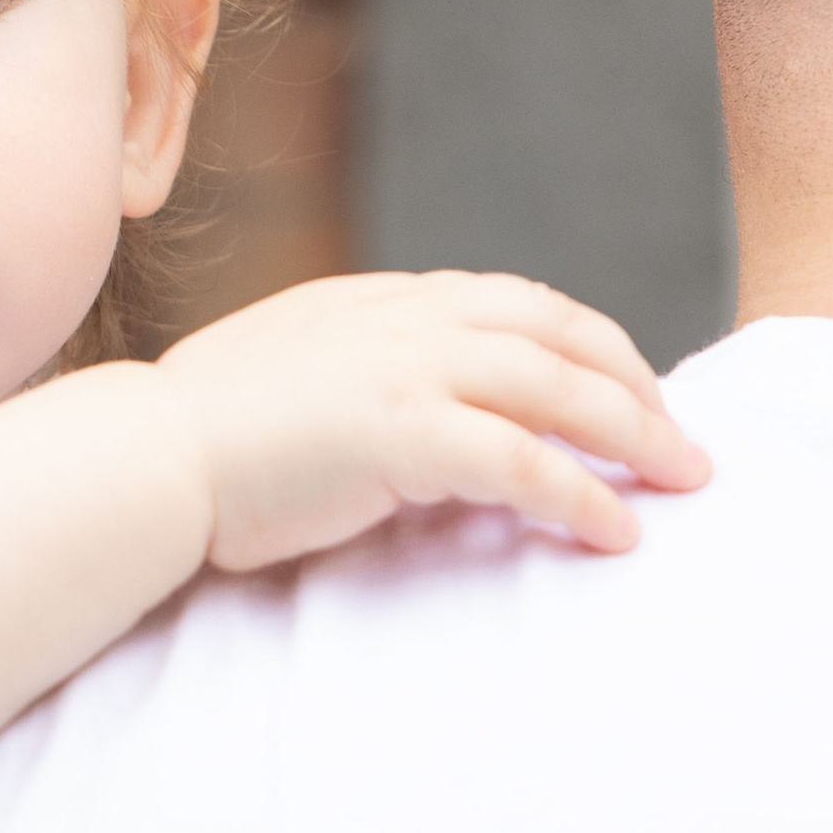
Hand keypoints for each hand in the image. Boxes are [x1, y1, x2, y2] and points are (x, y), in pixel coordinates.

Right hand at [154, 271, 709, 574]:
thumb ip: (365, 375)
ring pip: (563, 391)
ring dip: (637, 436)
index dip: (588, 347)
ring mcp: (410, 367)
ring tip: (683, 481)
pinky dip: (582, 497)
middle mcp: (409, 318)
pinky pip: (526, 462)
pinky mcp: (406, 431)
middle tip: (684, 441)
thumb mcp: (298, 375)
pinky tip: (616, 531)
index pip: (520, 305)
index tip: (627, 389)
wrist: (149, 456)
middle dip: (638, 387)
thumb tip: (413, 422)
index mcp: (384, 300)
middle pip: (563, 337)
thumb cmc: (204, 437)